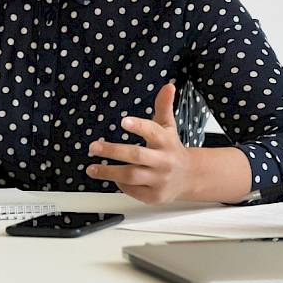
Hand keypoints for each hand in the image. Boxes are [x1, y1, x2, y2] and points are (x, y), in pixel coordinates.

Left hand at [85, 83, 192, 203]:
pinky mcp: (155, 196)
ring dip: (109, 172)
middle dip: (113, 151)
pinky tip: (112, 178)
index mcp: (166, 141)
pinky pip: (133, 190)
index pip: (153, 132)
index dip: (139, 126)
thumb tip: (168, 86)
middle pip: (137, 155)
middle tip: (94, 147)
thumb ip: (164, 106)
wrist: (190, 177)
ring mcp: (160, 180)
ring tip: (92, 169)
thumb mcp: (168, 126)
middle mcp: (164, 161)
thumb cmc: (172, 148)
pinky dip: (121, 184)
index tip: (123, 121)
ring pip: (132, 176)